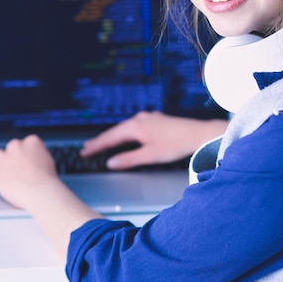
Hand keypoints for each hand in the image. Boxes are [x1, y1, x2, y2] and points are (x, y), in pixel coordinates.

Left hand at [0, 134, 57, 210]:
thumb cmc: (48, 180)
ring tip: (7, 173)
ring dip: (1, 162)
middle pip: (12, 147)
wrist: (42, 192)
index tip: (29, 161)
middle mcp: (16, 146)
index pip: (27, 143)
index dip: (28, 153)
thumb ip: (38, 156)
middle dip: (14, 156)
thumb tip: (34, 159)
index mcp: (32, 141)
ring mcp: (4, 159)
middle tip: (20, 168)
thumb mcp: (49, 161)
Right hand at [80, 111, 228, 169]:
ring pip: (125, 127)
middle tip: (87, 148)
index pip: (110, 137)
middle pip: (115, 131)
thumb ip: (129, 159)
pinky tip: (127, 136)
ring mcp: (148, 118)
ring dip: (113, 136)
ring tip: (103, 143)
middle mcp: (140, 119)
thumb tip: (111, 163)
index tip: (84, 152)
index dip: (96, 146)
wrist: (198, 133)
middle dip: (101, 140)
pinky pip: (135, 125)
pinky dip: (125, 132)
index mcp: (135, 126)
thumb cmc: (176, 144)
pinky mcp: (156, 120)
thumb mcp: (150, 156)